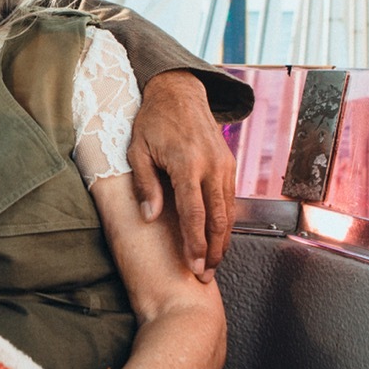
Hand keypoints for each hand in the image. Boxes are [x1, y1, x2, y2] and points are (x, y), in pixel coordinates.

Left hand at [127, 70, 234, 282]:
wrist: (179, 93)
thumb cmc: (153, 122)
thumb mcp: (138, 150)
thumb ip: (146, 184)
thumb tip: (150, 217)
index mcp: (187, 163)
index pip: (194, 212)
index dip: (195, 243)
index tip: (193, 266)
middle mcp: (211, 165)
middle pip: (218, 218)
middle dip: (213, 250)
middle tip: (206, 276)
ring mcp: (224, 164)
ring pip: (229, 211)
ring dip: (222, 240)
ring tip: (213, 264)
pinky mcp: (229, 164)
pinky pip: (230, 200)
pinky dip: (226, 222)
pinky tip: (218, 238)